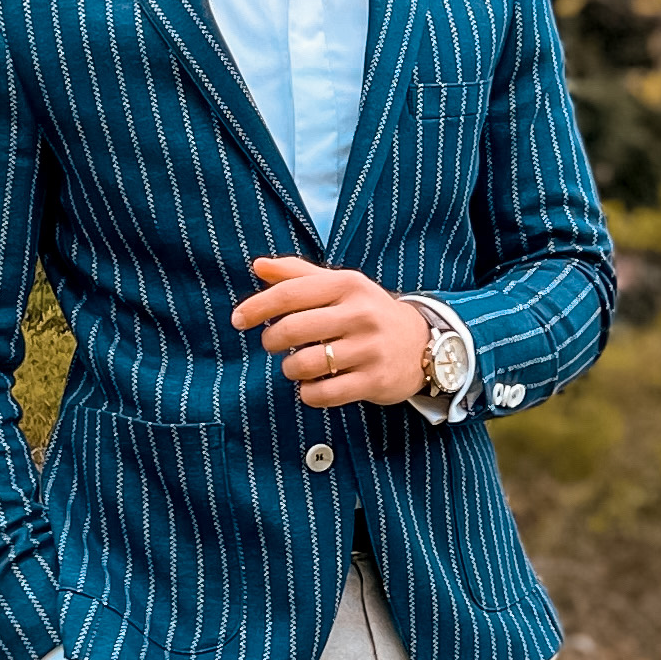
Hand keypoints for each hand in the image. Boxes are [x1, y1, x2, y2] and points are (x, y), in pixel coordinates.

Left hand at [234, 258, 432, 407]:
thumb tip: (258, 265)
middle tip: (273, 345)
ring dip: (290, 369)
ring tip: (297, 366)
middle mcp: (360, 314)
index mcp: (347, 285)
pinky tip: (313, 385)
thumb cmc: (368, 313)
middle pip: (292, 330)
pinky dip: (308, 393)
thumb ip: (298, 274)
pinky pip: (322, 393)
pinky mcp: (374, 381)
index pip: (290, 293)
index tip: (238, 320)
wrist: (422, 344)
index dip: (256, 307)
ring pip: (304, 364)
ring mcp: (369, 349)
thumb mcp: (341, 286)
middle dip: (272, 341)